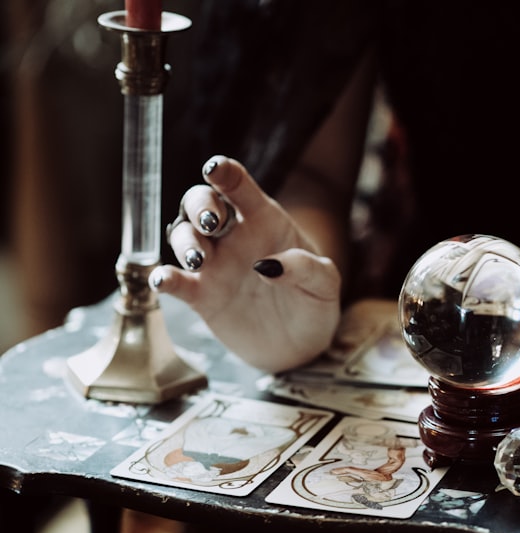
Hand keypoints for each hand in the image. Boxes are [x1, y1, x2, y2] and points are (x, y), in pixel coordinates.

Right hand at [151, 156, 341, 371]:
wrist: (302, 344)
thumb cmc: (314, 300)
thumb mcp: (325, 284)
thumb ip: (307, 268)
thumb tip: (269, 265)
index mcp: (264, 220)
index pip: (240, 187)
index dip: (225, 173)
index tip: (214, 168)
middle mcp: (233, 236)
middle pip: (202, 203)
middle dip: (199, 205)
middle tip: (211, 223)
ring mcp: (214, 264)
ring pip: (183, 236)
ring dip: (184, 241)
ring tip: (198, 259)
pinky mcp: (201, 296)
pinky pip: (176, 281)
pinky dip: (163, 278)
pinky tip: (161, 280)